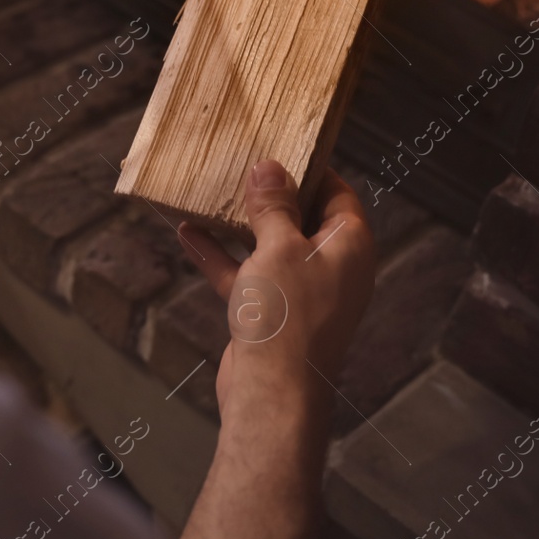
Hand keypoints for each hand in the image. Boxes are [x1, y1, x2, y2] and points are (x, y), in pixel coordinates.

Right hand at [178, 160, 374, 419]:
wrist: (272, 393)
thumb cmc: (287, 316)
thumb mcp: (278, 247)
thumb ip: (274, 206)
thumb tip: (270, 167)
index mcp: (349, 246)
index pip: (338, 194)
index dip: (311, 169)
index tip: (281, 146)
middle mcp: (331, 267)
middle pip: (302, 217)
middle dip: (270, 194)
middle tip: (241, 163)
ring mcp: (301, 292)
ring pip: (270, 246)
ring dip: (240, 223)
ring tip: (212, 193)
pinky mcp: (272, 313)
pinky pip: (248, 274)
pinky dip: (222, 256)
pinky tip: (189, 234)